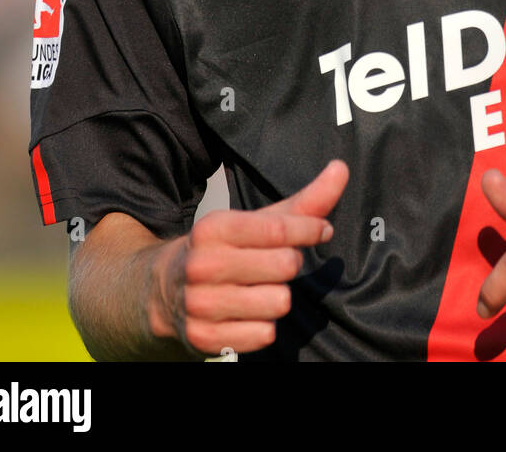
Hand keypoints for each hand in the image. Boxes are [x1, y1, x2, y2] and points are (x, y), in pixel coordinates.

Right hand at [149, 159, 348, 356]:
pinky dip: (264, 325)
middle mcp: (203, 264)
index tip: (321, 230)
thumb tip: (341, 169)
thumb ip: (304, 201)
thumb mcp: (256, 221)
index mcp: (214, 227)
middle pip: (284, 266)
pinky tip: (248, 313)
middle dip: (290, 264)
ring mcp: (201, 303)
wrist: (164, 289)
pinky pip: (264, 334)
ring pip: (279, 303)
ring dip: (278, 297)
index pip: (278, 229)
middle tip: (276, 264)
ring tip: (260, 289)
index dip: (309, 230)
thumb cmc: (225, 248)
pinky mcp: (204, 337)